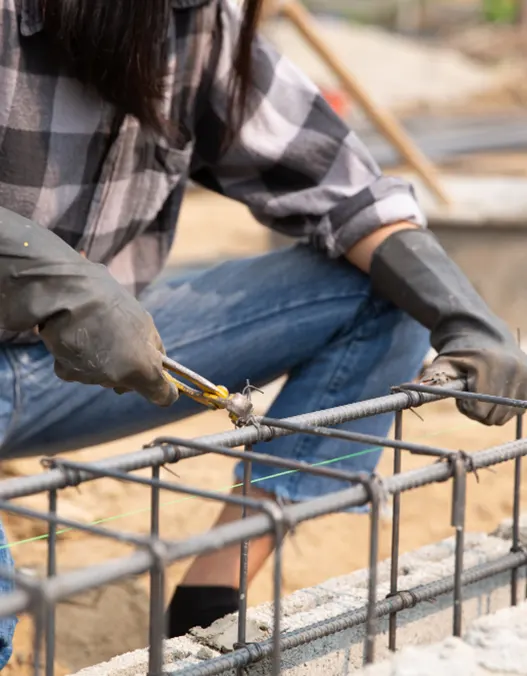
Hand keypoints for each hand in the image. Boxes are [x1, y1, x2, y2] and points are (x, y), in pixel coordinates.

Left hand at [40, 286, 178, 406]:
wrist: (63, 295)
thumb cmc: (105, 336)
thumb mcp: (140, 368)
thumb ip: (157, 386)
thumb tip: (171, 397)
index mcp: (147, 335)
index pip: (154, 366)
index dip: (142, 382)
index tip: (124, 387)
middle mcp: (127, 325)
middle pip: (119, 366)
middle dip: (106, 375)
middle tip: (98, 373)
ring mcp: (97, 319)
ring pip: (92, 360)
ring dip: (83, 367)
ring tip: (73, 358)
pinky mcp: (70, 317)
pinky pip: (69, 348)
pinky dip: (65, 354)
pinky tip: (59, 348)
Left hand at [421, 347, 526, 425]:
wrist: (483, 335)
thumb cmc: (457, 352)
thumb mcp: (441, 364)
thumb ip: (430, 382)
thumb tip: (411, 398)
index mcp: (489, 366)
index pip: (478, 410)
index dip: (466, 407)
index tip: (461, 397)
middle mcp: (513, 371)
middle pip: (492, 417)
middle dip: (477, 410)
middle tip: (471, 394)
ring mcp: (526, 377)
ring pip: (504, 417)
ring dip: (490, 410)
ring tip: (483, 391)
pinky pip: (516, 411)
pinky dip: (504, 407)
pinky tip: (496, 391)